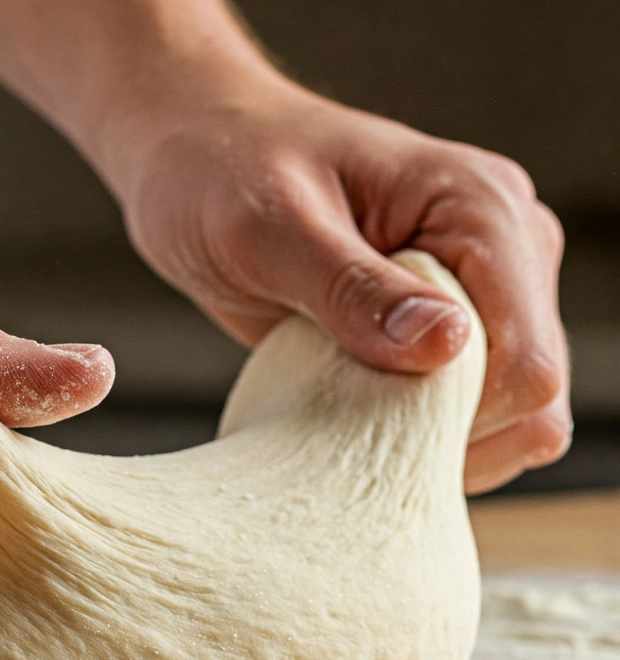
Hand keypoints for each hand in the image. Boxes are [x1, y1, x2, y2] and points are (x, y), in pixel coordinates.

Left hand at [107, 80, 568, 493]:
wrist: (191, 157)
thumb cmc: (221, 169)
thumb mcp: (268, 227)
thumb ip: (350, 287)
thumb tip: (445, 344)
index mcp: (481, 209)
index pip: (526, 359)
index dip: (456, 415)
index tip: (359, 413)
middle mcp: (501, 254)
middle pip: (529, 400)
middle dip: (438, 434)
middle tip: (334, 413)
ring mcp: (475, 297)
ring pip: (503, 418)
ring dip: (421, 440)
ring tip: (332, 405)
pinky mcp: (438, 331)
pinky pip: (457, 415)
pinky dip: (404, 435)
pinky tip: (338, 410)